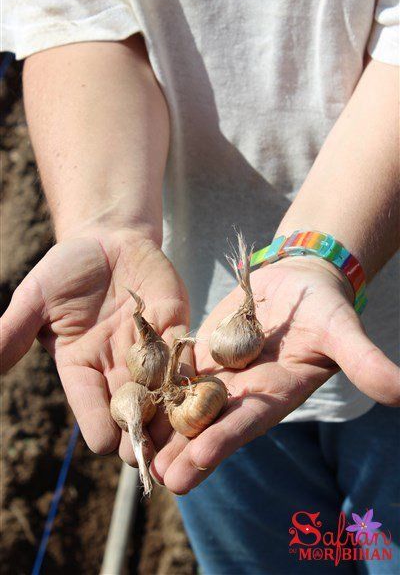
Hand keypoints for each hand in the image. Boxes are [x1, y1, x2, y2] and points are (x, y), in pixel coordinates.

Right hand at [0, 228, 187, 460]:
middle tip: (154, 456)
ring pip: (162, 393)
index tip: (107, 442)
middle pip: (130, 413)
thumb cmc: (67, 268)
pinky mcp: (174, 329)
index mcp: (80, 369)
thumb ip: (12, 332)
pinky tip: (202, 392)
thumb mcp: (36, 298)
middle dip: (140, 435)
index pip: (90, 408)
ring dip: (172, 416)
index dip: (98, 426)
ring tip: (185, 438)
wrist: (107, 239)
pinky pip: (185, 356)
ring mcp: (148, 352)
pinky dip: (191, 374)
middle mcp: (116, 369)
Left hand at [152, 256, 398, 493]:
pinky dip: (156, 386)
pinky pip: (177, 371)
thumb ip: (364, 362)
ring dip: (162, 425)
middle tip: (153, 475)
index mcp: (275, 394)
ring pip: (188, 404)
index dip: (220, 445)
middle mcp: (245, 392)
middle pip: (210, 425)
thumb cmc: (325, 306)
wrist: (299, 280)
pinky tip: (129, 397)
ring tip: (132, 448)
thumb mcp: (342, 331)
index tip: (191, 468)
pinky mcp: (204, 352)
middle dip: (183, 451)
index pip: (246, 425)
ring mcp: (222, 374)